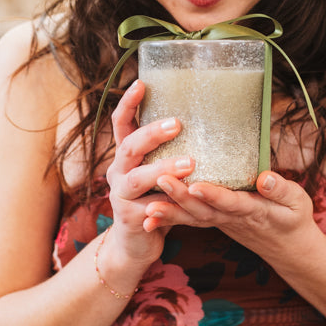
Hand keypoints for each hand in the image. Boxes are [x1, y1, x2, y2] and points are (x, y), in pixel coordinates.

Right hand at [104, 79, 193, 265]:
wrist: (137, 242)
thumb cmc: (155, 198)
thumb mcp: (159, 170)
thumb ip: (170, 150)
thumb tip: (206, 117)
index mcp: (126, 156)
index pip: (122, 123)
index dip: (128, 103)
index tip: (142, 83)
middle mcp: (119, 172)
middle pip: (129, 147)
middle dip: (151, 134)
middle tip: (178, 123)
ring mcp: (121, 195)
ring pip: (138, 178)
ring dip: (162, 169)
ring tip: (190, 163)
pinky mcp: (131, 218)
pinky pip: (151, 208)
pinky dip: (168, 202)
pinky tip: (186, 197)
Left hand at [143, 168, 314, 258]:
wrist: (287, 249)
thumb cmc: (294, 219)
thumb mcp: (297, 202)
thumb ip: (281, 190)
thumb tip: (265, 178)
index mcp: (254, 211)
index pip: (231, 203)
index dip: (213, 196)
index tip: (196, 185)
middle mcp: (232, 219)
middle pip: (203, 210)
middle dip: (181, 197)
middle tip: (160, 180)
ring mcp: (220, 223)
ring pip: (192, 218)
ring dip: (170, 211)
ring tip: (147, 205)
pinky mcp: (213, 221)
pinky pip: (189, 220)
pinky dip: (170, 218)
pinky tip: (148, 214)